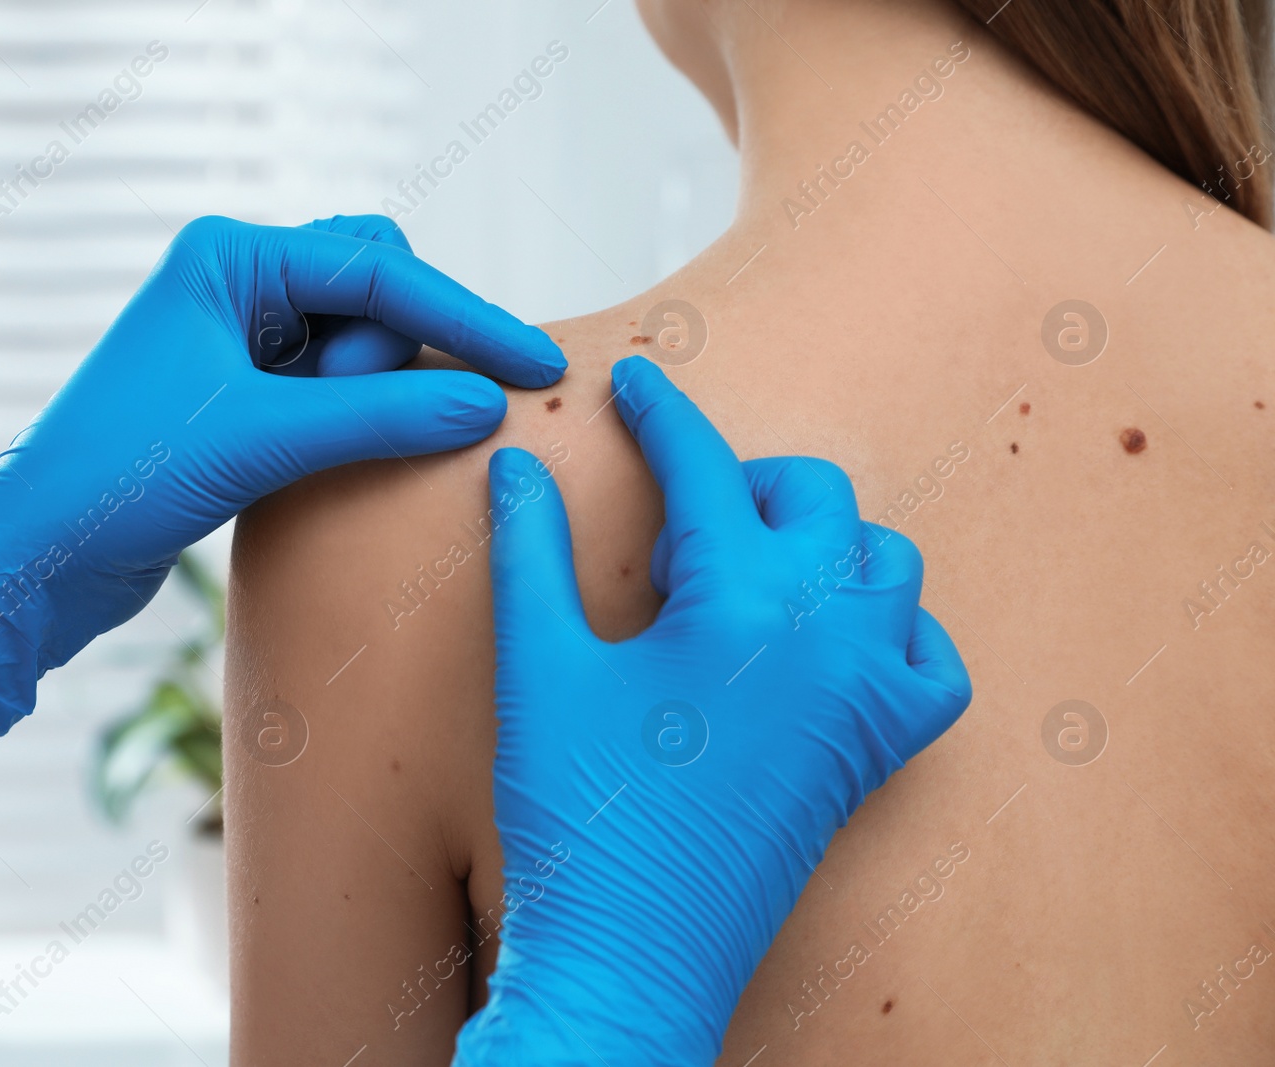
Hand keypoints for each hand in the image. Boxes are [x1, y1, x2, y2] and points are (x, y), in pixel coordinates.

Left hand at [0, 214, 564, 734]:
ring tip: (341, 441)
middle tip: (385, 413)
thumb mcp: (260, 440)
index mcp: (227, 257)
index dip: (465, 318)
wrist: (36, 559)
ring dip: (380, 386)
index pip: (378, 270)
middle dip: (405, 345)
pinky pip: (336, 386)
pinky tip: (362, 450)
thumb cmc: (118, 480)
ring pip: (360, 338)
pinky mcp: (246, 396)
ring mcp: (241, 340)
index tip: (535, 363)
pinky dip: (363, 415)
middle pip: (376, 284)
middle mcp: (235, 283)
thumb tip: (486, 405)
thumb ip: (379, 417)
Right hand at [454, 357, 970, 1065]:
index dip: (661, 413)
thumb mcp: (538, 669)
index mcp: (735, 601)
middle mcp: (822, 633)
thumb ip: (530, 554)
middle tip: (681, 506)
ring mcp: (864, 693)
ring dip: (825, 541)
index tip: (637, 383)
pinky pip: (933, 661)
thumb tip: (513, 469)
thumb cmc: (578, 815)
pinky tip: (833, 640)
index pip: (701, 467)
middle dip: (747, 479)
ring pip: (887, 562)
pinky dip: (899, 631)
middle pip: (814, 495)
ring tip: (751, 566)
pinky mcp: (877, 752)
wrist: (633, 952)